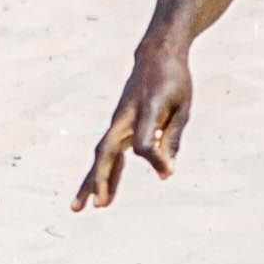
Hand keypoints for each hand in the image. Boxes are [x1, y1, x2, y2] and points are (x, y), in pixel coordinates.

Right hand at [73, 44, 192, 208]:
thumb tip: (167, 172)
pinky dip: (107, 171)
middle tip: (96, 206)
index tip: (167, 172)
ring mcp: (118, 121)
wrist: (157, 55)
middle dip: (100, 179)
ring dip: (92, 181)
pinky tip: (104, 192)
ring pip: (101, 155)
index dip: (155, 159)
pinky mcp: (119, 125)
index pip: (143, 143)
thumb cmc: (174, 81)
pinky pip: (110, 151)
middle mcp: (125, 117)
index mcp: (146, 110)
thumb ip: (173, 138)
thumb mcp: (183, 107)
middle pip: (106, 152)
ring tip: (81, 208)